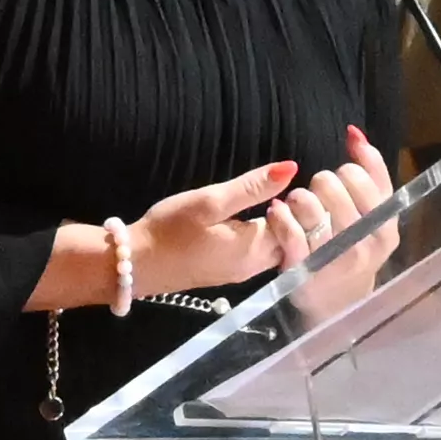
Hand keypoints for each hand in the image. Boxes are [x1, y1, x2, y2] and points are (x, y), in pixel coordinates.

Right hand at [133, 135, 373, 298]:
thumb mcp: (209, 201)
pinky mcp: (231, 269)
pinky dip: (271, 231)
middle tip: (302, 183)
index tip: (306, 178)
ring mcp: (243, 270)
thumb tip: (292, 168)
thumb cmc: (169, 230)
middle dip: (303, 215)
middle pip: (296, 241)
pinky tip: (264, 212)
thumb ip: (252, 186)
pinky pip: (264, 250)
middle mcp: (256, 266)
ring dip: (287, 223)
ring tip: (284, 193)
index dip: (306, 203)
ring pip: (280, 245)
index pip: (300, 227)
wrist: (134, 265)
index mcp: (255, 250)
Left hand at [283, 124, 397, 296]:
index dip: (345, 172)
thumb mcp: (372, 215)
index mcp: (386, 226)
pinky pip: (289, 233)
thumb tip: (354, 133)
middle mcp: (365, 243)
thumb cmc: (353, 248)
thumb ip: (370, 172)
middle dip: (320, 184)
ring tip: (297, 207)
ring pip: (309, 205)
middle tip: (317, 197)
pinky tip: (276, 212)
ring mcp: (335, 260)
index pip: (361, 176)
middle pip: (332, 185)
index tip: (342, 184)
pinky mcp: (305, 272)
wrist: (339, 305)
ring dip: (297, 199)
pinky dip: (279, 217)